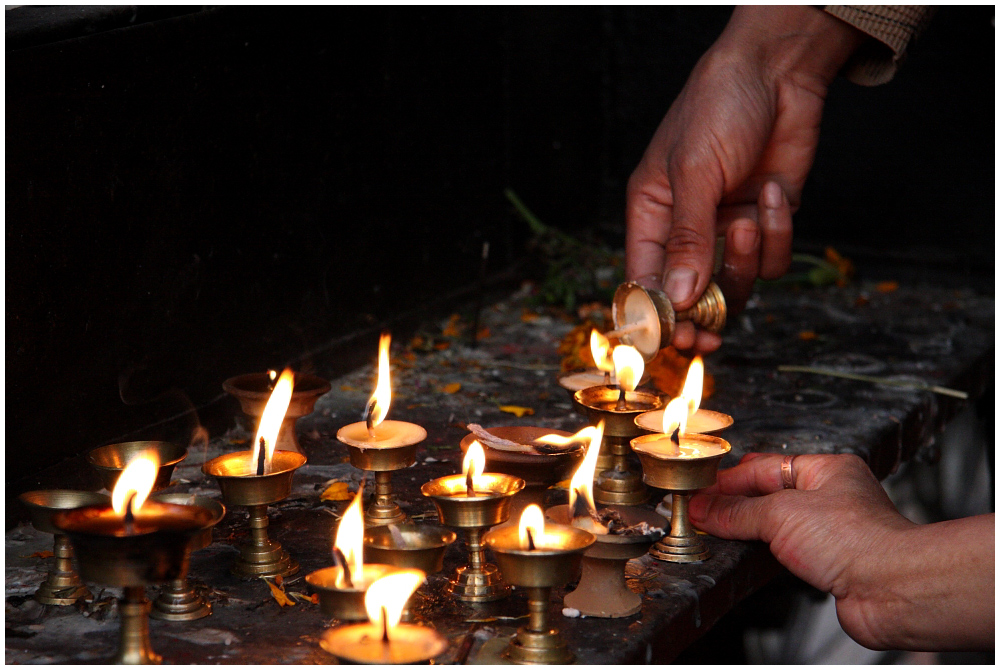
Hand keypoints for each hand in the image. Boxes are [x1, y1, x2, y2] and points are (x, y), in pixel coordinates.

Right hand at [626, 6, 864, 351]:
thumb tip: (679, 297)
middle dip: (703, 316)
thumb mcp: (694, 170)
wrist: (779, 71)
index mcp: (651, 214)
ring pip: (737, 283)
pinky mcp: (767, 222)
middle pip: (692, 295)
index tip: (669, 341)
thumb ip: (687, 237)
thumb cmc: (718, 106)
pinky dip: (777, 232)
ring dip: (746, 261)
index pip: (644, 279)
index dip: (655, 315)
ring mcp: (728, 228)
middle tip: (709, 337)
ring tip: (747, 220)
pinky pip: (773, 257)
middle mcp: (688, 229)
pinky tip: (774, 192)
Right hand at [689, 453, 994, 650]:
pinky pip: (784, 554)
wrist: (892, 590)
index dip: (729, 479)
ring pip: (776, 526)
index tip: (700, 490)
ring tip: (714, 532)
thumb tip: (704, 508)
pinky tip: (742, 557)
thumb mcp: (781, 513)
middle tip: (701, 511)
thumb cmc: (859, 540)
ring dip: (747, 531)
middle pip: (768, 496)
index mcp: (826, 470)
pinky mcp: (827, 565)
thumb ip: (737, 511)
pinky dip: (761, 555)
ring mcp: (829, 533)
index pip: (765, 467)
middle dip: (735, 504)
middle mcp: (830, 498)